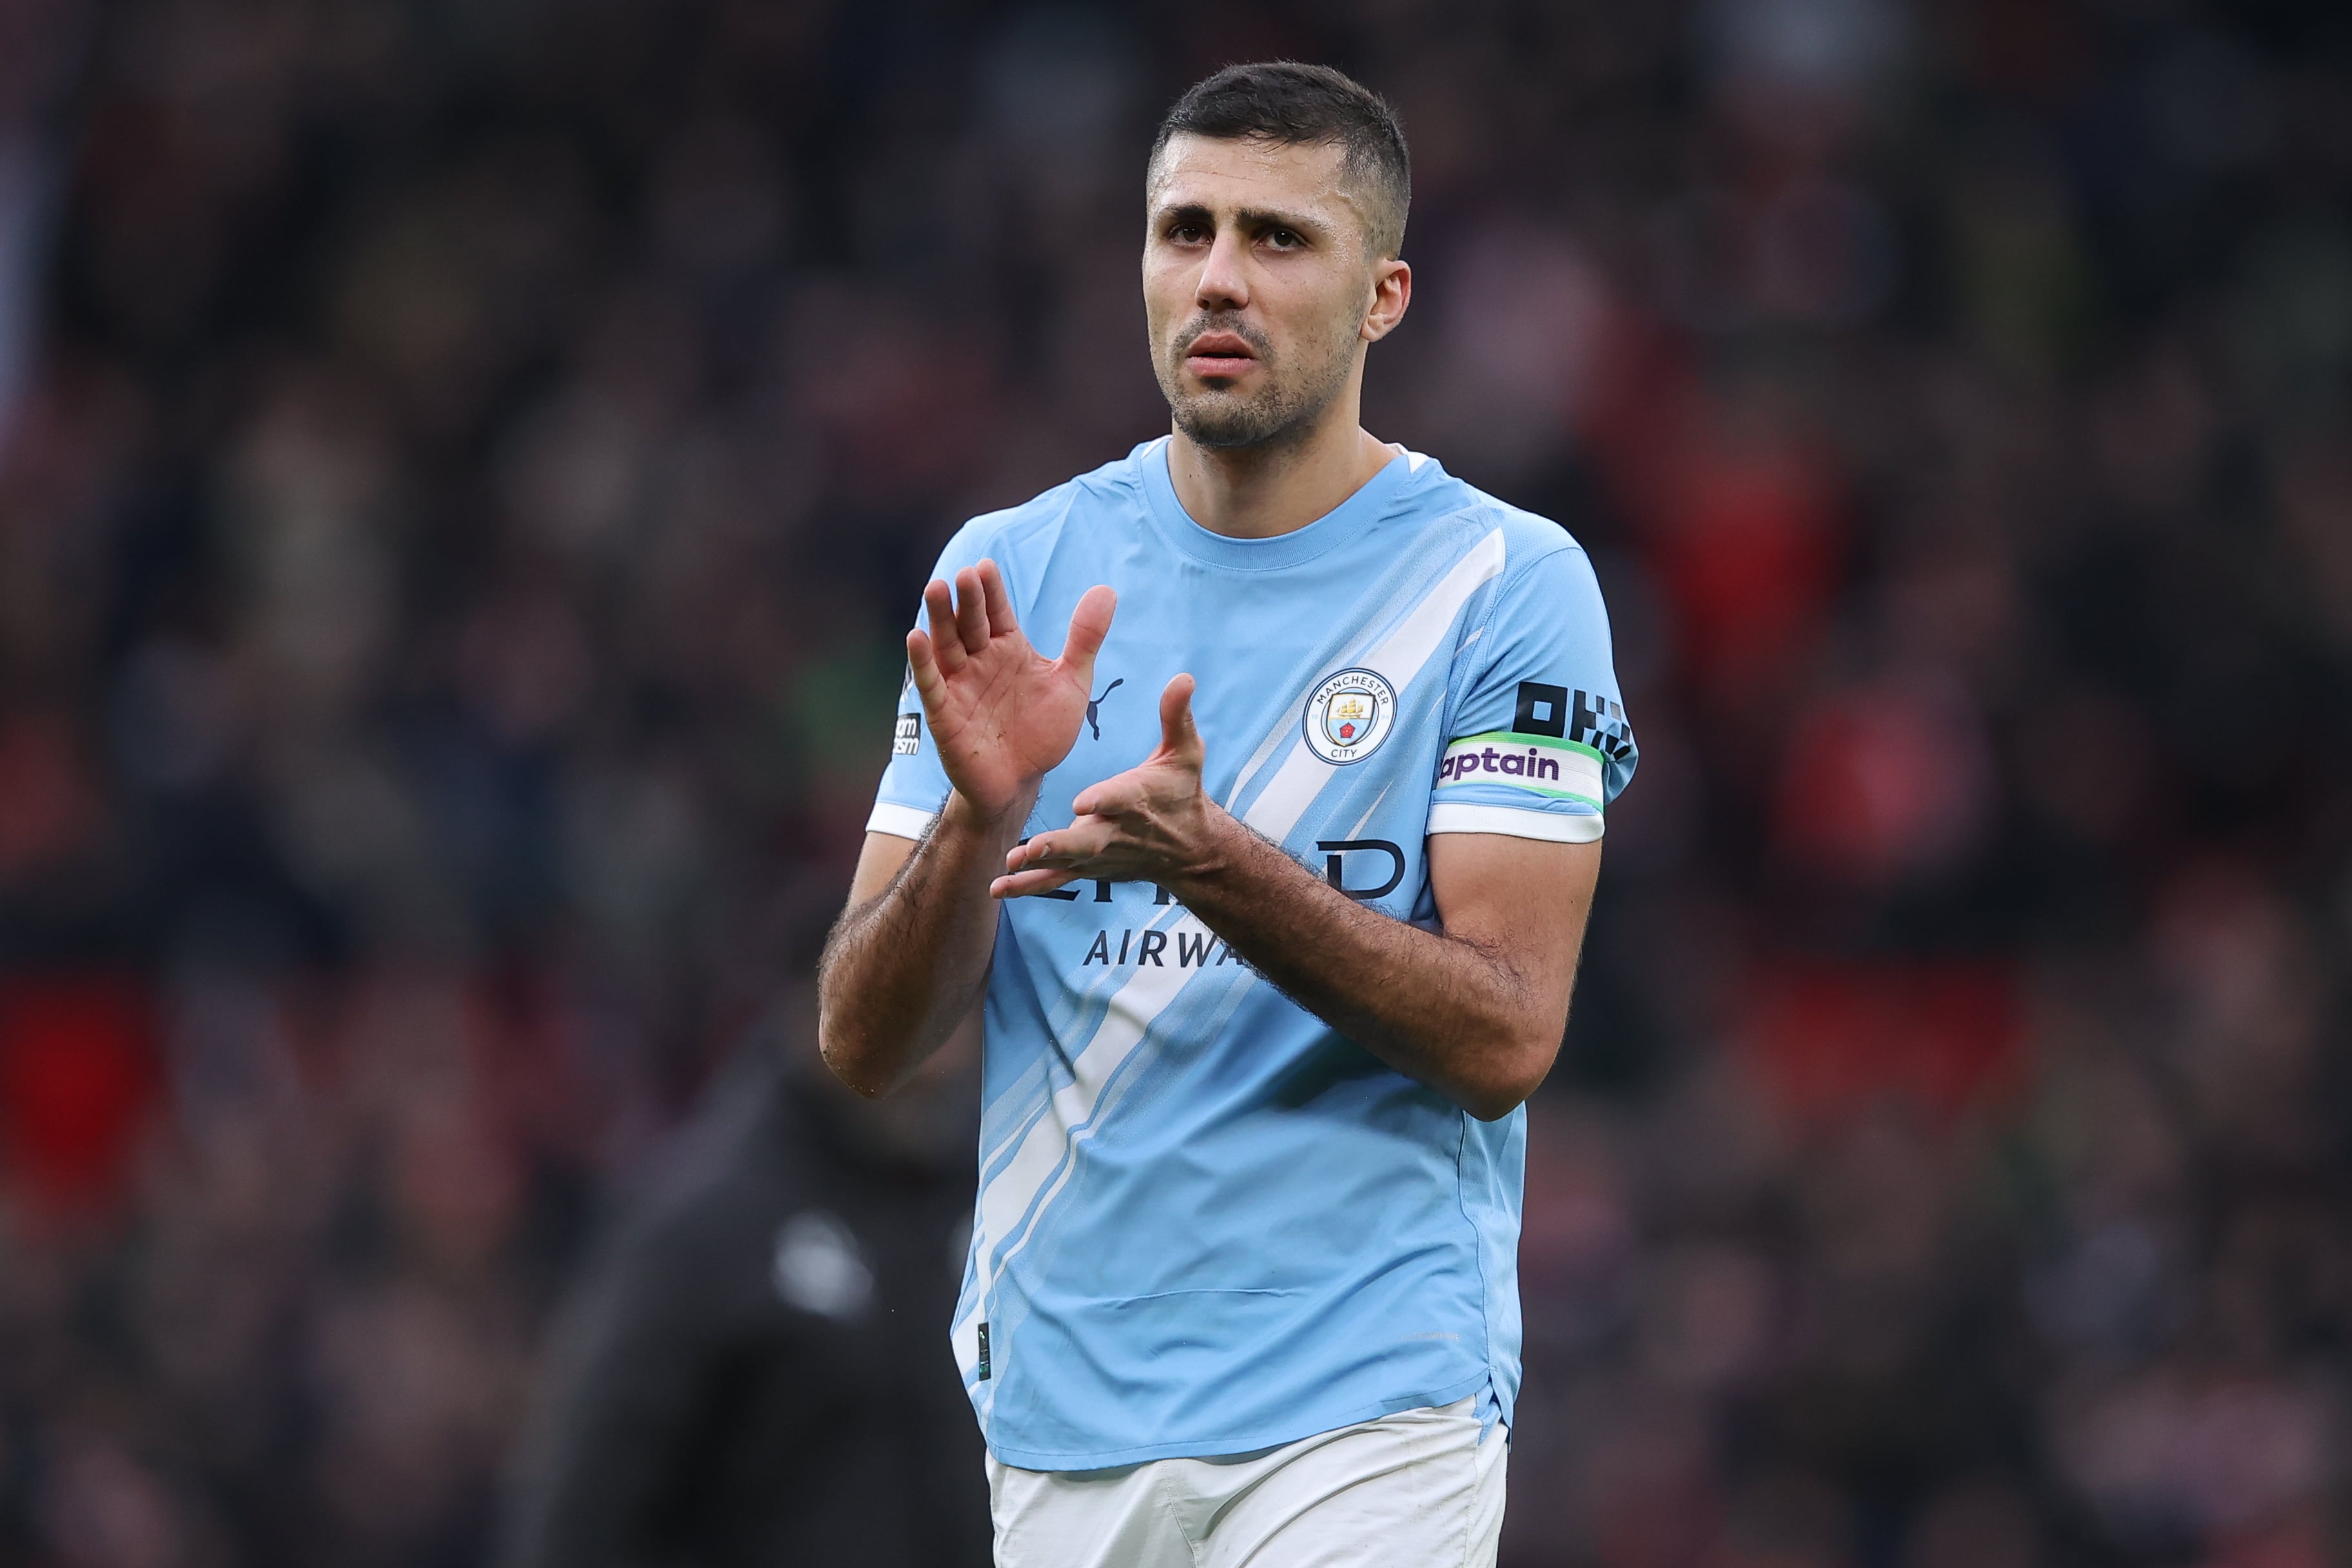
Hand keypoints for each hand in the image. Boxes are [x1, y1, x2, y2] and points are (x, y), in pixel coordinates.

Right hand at [907, 561, 1115, 822]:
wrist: (1022, 783)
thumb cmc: (1043, 732)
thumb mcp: (1072, 682)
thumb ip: (1084, 638)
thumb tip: (1106, 590)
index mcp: (1008, 649)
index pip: (997, 612)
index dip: (991, 591)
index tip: (986, 566)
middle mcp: (979, 661)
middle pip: (969, 623)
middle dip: (966, 599)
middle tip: (963, 575)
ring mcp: (959, 686)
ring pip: (946, 646)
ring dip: (939, 619)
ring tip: (935, 589)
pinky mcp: (944, 714)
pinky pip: (931, 685)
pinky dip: (923, 662)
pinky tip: (916, 637)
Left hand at [993, 674, 1234, 897]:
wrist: (1189, 850)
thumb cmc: (1182, 793)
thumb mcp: (1186, 753)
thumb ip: (1177, 716)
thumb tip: (1183, 677)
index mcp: (1136, 799)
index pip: (1119, 799)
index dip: (1103, 801)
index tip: (1083, 802)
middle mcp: (1115, 831)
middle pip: (1087, 840)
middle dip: (1061, 844)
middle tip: (1033, 847)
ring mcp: (1099, 855)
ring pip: (1066, 862)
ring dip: (1038, 866)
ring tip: (1009, 865)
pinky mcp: (1086, 869)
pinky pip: (1055, 879)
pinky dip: (1027, 886)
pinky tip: (997, 888)